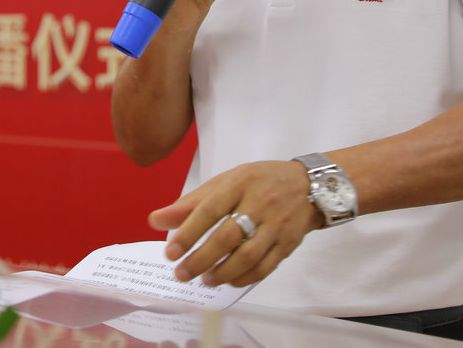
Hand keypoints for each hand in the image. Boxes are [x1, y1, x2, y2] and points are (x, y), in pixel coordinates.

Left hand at [148, 160, 318, 287]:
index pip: (209, 210)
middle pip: (228, 236)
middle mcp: (259, 203)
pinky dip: (245, 277)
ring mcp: (276, 225)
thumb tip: (155, 221)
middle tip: (182, 273)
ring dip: (223, 271)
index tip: (170, 252)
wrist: (308, 185)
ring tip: (204, 279)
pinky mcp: (289, 243)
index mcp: (238, 184)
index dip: (188, 232)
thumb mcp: (225, 182)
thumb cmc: (258, 182)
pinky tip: (229, 281)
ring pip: (249, 255)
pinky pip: (266, 266)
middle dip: (202, 258)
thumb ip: (191, 203)